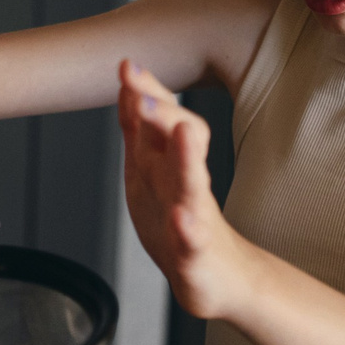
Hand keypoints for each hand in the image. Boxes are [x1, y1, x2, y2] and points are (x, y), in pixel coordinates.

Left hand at [118, 60, 256, 319]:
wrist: (217, 279)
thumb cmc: (181, 219)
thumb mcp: (153, 170)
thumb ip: (141, 128)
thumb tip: (128, 79)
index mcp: (170, 163)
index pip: (164, 118)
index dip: (147, 92)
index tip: (127, 65)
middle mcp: (185, 183)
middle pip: (180, 140)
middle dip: (163, 113)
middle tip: (141, 90)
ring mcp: (195, 218)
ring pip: (191, 183)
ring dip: (186, 156)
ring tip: (183, 131)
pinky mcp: (196, 255)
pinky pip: (192, 240)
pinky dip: (187, 229)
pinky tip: (180, 218)